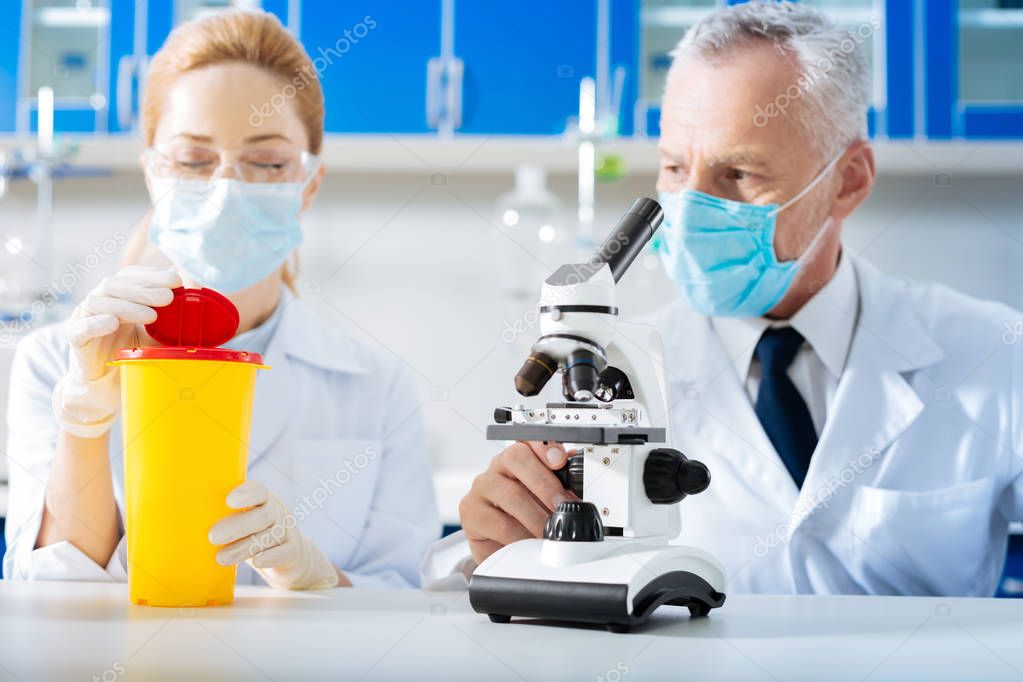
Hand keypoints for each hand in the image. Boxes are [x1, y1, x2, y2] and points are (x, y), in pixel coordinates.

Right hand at [52, 266, 180, 437]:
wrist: (103, 384)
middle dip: (145, 289)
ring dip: (127, 306)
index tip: (178, 281)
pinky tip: (113, 323)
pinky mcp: (75, 339)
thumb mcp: (157, 335)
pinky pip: (82, 327)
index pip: (132, 276)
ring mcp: (84, 318)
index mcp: (118, 295)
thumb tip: (209, 310)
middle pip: (117, 285)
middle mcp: (99, 301)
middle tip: (168, 298)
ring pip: (100, 302)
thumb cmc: (131, 353)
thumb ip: (175, 322)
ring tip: (151, 315)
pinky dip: (96, 323)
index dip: (153, 275)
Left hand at [209, 480, 339, 589]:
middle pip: (263, 515)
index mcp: (263, 500)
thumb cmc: (254, 535)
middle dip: (237, 526)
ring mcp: (287, 531)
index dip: (246, 494)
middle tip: (213, 536)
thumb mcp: (241, 520)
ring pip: (270, 536)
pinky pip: (285, 552)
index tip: (228, 501)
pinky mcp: (293, 552)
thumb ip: (223, 517)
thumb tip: (184, 520)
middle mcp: (277, 512)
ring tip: (221, 557)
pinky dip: (271, 557)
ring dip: (244, 547)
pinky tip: (256, 562)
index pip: (259, 491)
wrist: (289, 557)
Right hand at [459, 441, 577, 564]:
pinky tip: (527, 541)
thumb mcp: (545, 498)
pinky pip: (499, 523)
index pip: (527, 441)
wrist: (499, 547)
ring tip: (549, 531)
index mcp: (517, 458)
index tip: (560, 460)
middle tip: (562, 507)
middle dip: (546, 484)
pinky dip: (519, 535)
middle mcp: (497, 467)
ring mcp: (481, 487)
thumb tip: (576, 466)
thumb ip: (560, 481)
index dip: (544, 447)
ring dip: (536, 516)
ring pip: (510, 494)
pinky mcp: (470, 511)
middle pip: (516, 459)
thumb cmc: (523, 518)